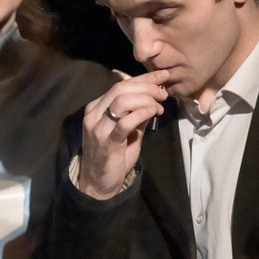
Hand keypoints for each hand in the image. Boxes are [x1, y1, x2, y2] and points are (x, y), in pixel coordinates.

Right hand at [78, 68, 169, 199]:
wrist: (98, 183)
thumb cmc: (113, 156)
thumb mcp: (126, 131)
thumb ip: (136, 114)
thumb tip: (154, 98)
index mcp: (97, 108)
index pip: (120, 85)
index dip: (143, 78)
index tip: (162, 76)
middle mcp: (94, 114)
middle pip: (120, 89)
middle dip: (146, 87)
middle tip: (163, 93)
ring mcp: (98, 128)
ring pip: (121, 101)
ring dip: (145, 99)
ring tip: (159, 106)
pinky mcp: (107, 142)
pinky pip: (125, 122)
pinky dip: (142, 113)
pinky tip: (153, 113)